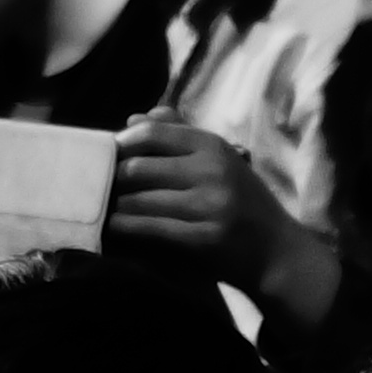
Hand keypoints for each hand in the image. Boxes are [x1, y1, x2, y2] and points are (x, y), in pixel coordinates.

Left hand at [105, 118, 333, 319]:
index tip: (105, 157)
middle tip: (94, 189)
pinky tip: (112, 230)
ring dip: (112, 208)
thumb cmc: (244, 204)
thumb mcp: (221, 162)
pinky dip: (124, 230)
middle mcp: (212, 171)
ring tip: (98, 210)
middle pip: (137, 168)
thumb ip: (179, 137)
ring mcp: (209, 207)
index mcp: (213, 146)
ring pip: (137, 201)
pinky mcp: (203, 240)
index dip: (120, 144)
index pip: (152, 134)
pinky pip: (149, 230)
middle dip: (110, 180)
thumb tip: (132, 119)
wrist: (277, 253)